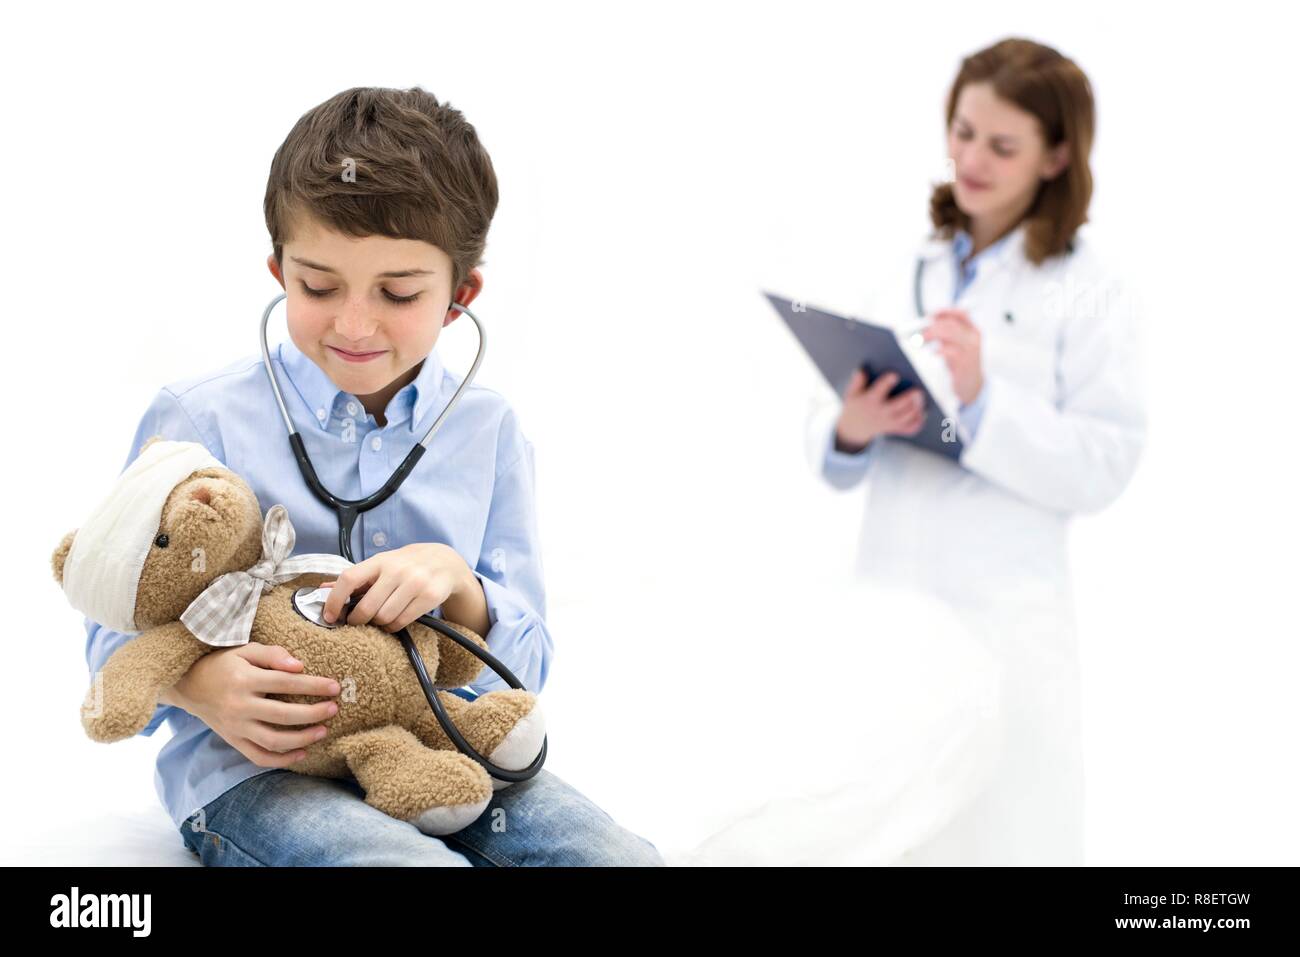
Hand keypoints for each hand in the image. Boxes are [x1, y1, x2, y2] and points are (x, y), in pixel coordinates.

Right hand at [163, 644, 340, 767]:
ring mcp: (235, 727)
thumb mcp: (245, 650)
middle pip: (283, 715)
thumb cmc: (223, 664)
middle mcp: (239, 706)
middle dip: (313, 714)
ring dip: (302, 739)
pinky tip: (302, 753)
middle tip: (333, 708)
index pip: (286, 683)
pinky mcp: (233, 741)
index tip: (335, 687)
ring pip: (272, 741)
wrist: (188, 685)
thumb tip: (299, 666)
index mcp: (244, 680)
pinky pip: (258, 757)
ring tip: (323, 731)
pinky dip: (281, 760)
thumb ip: (272, 654)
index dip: (313, 686)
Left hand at [319, 542, 477, 632]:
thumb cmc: (405, 565)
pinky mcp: (429, 596)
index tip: (330, 616)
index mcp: (379, 560)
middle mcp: (397, 570)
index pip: (349, 578)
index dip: (335, 600)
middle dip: (358, 620)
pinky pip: (402, 621)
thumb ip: (354, 578)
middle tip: (357, 622)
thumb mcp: (380, 565)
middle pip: (367, 606)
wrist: (444, 561)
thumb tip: (322, 589)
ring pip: (384, 617)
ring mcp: (415, 583)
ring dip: (377, 624)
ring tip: (379, 619)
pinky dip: (393, 626)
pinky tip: (394, 620)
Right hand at [833, 368, 926, 451]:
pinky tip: (923, 413)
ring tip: (921, 399)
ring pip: (906, 418)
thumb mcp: (851, 393)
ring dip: (916, 409)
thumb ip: (857, 381)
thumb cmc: (856, 406)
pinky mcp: (895, 428)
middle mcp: (880, 412)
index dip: (886, 383)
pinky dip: (918, 422)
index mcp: (870, 401)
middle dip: (909, 399)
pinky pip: (910, 428)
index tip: (895, 375)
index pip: (878, 391)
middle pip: (897, 406)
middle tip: (918, 391)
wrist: (854, 428)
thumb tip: (862, 370)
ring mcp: (889, 422)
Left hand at [920, 308, 983, 404]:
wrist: (973, 385)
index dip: (945, 312)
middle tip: (920, 330)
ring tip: (922, 339)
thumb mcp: (958, 345)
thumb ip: (947, 333)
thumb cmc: (962, 364)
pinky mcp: (963, 363)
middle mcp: (973, 339)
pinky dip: (937, 351)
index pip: (961, 314)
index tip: (931, 314)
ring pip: (949, 335)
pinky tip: (932, 353)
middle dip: (932, 325)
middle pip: (950, 324)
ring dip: (932, 335)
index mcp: (974, 331)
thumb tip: (928, 323)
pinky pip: (948, 352)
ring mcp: (970, 351)